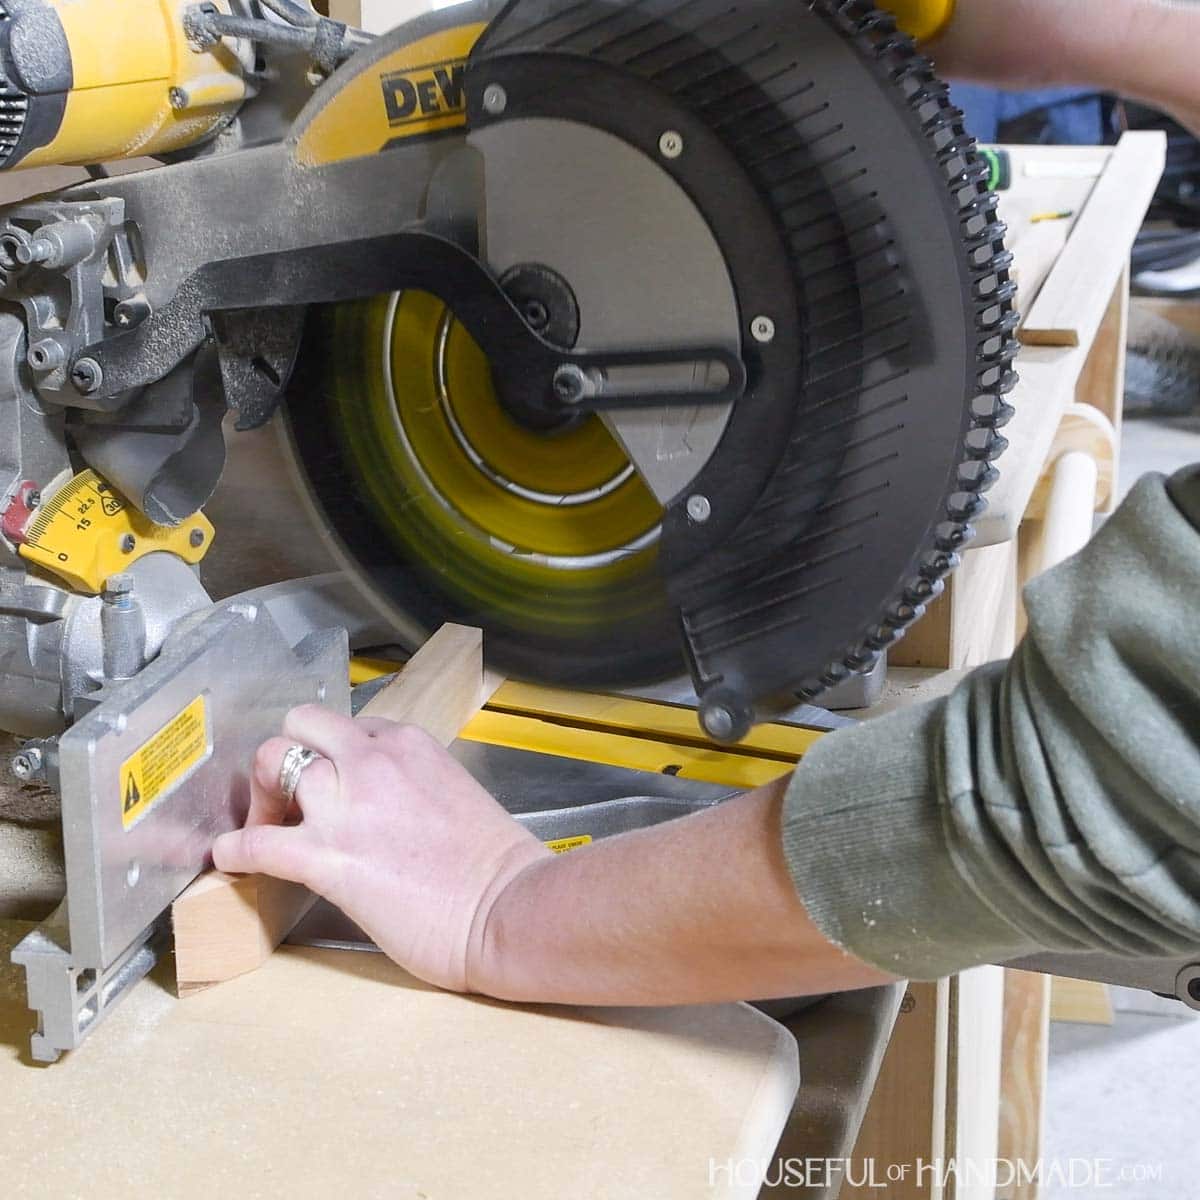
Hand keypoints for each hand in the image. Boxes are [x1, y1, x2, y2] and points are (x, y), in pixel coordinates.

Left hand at [211, 705, 549, 991]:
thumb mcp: (454, 790)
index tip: (333, 784)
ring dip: (260, 797)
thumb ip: (412, 783)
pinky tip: (232, 859)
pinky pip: (255, 842)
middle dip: (288, 758)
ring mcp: (346, 806)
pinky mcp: (326, 858)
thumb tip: (383, 804)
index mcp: (408, 744)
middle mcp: (373, 761)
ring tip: (265, 826)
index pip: (349, 727)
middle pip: (299, 727)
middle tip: (289, 799)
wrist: (506, 909)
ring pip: (271, 763)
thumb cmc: (494, 865)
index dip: (333, 756)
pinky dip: (236, 849)